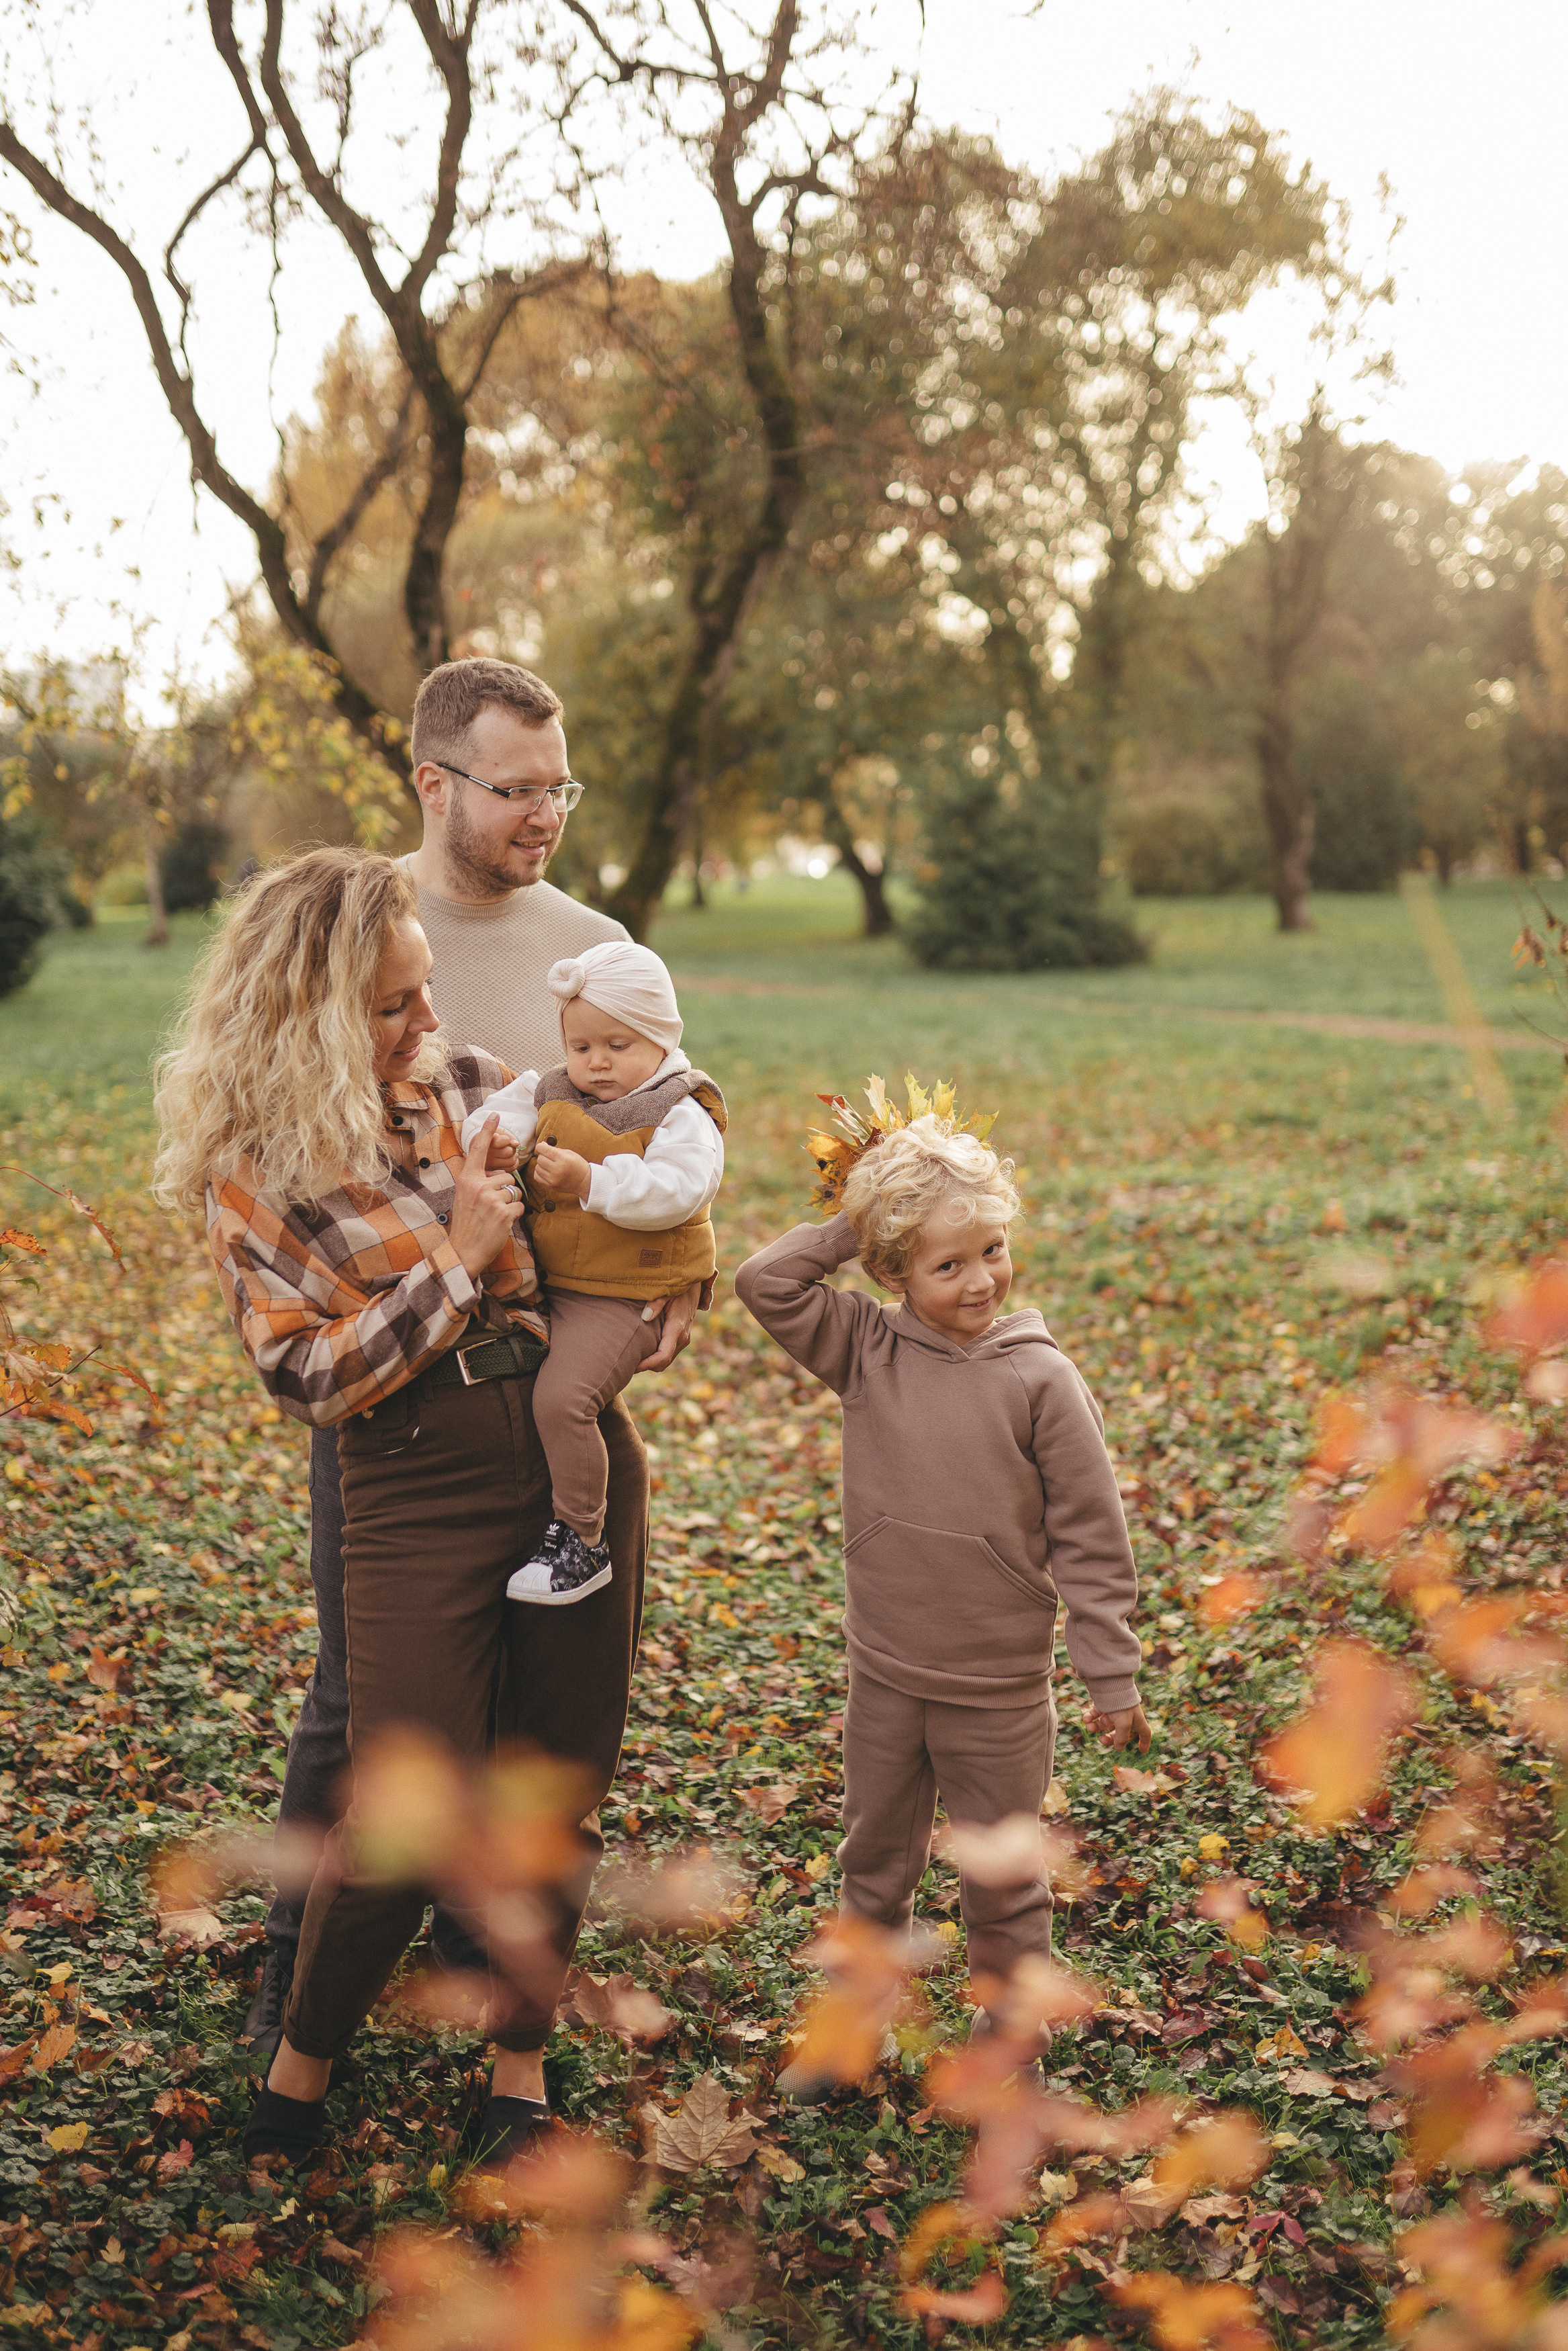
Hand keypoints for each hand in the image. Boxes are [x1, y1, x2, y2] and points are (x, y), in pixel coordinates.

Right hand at [448, 1117, 525, 1278]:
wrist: (464, 1251)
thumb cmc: (467, 1224)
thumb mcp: (464, 1197)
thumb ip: (477, 1182)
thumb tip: (497, 1173)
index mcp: (467, 1179)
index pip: (478, 1150)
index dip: (488, 1132)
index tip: (495, 1115)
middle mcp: (478, 1186)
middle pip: (508, 1176)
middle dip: (506, 1190)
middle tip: (490, 1208)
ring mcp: (491, 1199)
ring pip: (516, 1191)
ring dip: (511, 1203)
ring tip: (495, 1216)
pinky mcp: (504, 1213)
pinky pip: (520, 1205)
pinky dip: (515, 1215)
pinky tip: (501, 1223)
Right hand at [484, 1130, 520, 1172]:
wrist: (475, 1153)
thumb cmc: (488, 1140)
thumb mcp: (495, 1133)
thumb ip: (506, 1136)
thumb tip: (516, 1143)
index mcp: (485, 1142)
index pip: (503, 1141)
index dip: (506, 1139)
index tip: (503, 1139)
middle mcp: (486, 1156)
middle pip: (510, 1151)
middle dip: (511, 1148)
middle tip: (506, 1147)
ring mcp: (490, 1166)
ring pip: (512, 1161)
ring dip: (512, 1157)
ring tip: (506, 1154)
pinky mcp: (494, 1173)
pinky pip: (512, 1168)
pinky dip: (512, 1164)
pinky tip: (506, 1161)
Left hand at [532, 1141, 591, 1201]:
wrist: (585, 1182)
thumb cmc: (578, 1165)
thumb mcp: (570, 1153)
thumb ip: (556, 1149)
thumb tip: (542, 1145)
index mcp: (563, 1159)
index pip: (544, 1150)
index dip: (540, 1146)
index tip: (542, 1146)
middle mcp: (557, 1169)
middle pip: (540, 1159)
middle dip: (543, 1155)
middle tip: (549, 1157)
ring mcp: (553, 1178)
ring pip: (537, 1167)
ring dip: (541, 1165)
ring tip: (549, 1165)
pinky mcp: (551, 1185)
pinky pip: (537, 1177)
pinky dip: (539, 1173)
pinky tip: (546, 1171)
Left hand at [638, 1280, 701, 1370]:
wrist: (695, 1288)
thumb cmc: (678, 1289)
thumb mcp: (668, 1291)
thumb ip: (657, 1302)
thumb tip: (645, 1317)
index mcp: (677, 1328)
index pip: (663, 1356)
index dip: (648, 1364)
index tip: (633, 1365)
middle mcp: (682, 1338)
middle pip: (663, 1363)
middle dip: (646, 1366)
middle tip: (625, 1363)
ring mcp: (683, 1340)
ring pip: (665, 1361)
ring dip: (650, 1363)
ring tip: (631, 1358)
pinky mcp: (680, 1340)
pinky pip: (667, 1354)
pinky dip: (655, 1357)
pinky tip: (641, 1350)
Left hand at [1088, 1703, 1151, 1754]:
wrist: (1111, 1683)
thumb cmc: (1122, 1704)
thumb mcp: (1124, 1724)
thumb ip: (1121, 1738)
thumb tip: (1119, 1748)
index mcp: (1137, 1720)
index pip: (1144, 1733)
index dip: (1144, 1742)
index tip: (1142, 1751)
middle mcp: (1126, 1716)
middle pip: (1119, 1732)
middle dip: (1110, 1738)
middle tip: (1101, 1740)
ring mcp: (1115, 1710)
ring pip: (1105, 1723)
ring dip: (1096, 1727)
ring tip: (1088, 1727)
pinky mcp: (1104, 1703)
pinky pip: (1097, 1713)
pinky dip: (1090, 1717)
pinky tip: (1085, 1719)